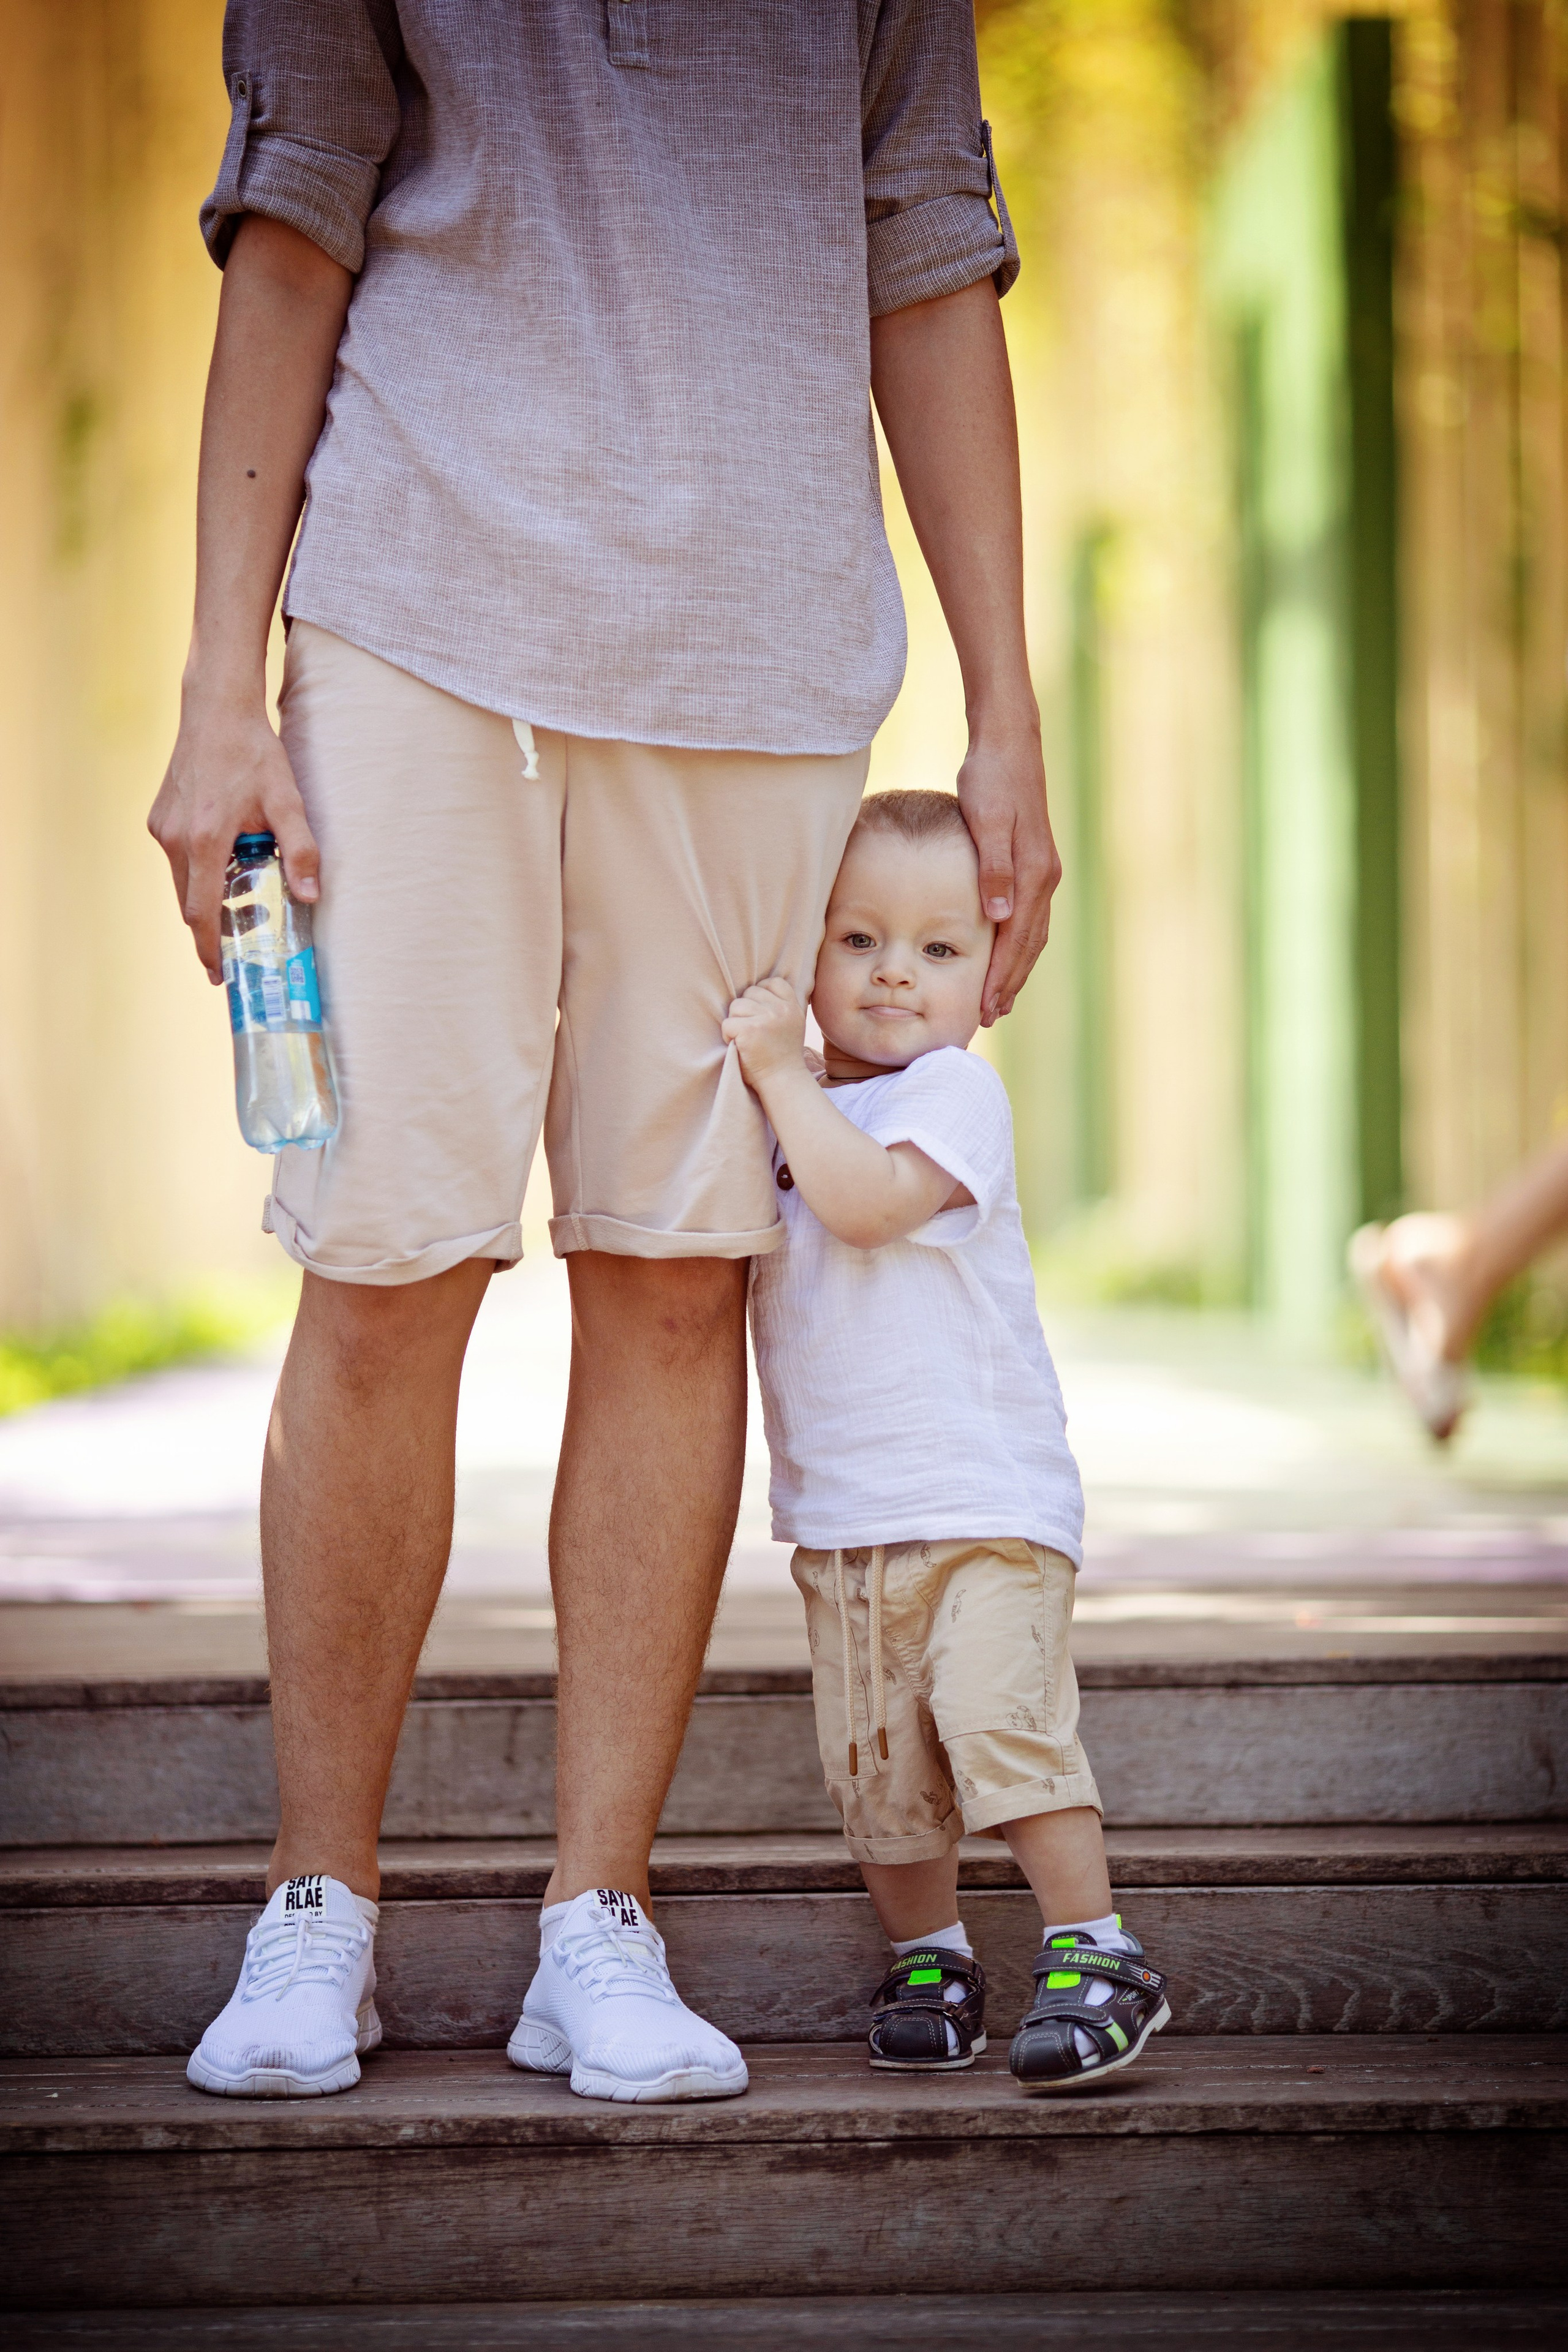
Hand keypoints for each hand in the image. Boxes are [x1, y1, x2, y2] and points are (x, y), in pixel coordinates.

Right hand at [148, 686, 318, 981]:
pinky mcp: (159, 817)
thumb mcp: (287, 802)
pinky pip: (179, 860)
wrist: (216, 709)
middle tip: (235, 953)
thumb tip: (310, 897)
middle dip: (211, 930)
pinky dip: (199, 872)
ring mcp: (162, 827)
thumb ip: (301, 851)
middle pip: (189, 903)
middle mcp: (174, 838)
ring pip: (183, 882)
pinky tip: (226, 865)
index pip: (202, 912)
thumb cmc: (254, 754)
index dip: (210, 948)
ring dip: (206, 899)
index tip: (219, 975)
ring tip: (238, 908)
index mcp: (205, 840)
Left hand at [721, 977, 808, 1091]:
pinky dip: (728, 1036)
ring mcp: (766, 1019)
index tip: (759, 1014)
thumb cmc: (782, 1055)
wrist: (783, 1081)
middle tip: (753, 1032)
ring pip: (736, 1006)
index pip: (772, 982)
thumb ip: (782, 1005)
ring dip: (735, 1022)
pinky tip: (739, 1046)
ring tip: (746, 1039)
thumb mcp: (793, 1024)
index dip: (760, 994)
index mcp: (793, 1006)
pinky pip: (727, 1023)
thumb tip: (761, 987)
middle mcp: (781, 1010)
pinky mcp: (749, 1030)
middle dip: (745, 1010)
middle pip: (749, 993)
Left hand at [957, 723, 1061, 1024]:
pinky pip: (1029, 915)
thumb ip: (993, 870)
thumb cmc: (990, 779)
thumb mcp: (986, 821)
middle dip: (1011, 982)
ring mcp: (1042, 869)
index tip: (986, 1007)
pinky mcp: (1034, 861)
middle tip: (989, 1016)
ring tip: (998, 998)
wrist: (1009, 742)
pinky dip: (1018, 943)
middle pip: (1030, 943)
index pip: (1017, 939)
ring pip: (1033, 932)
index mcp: (1033, 872)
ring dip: (1016, 967)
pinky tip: (1004, 953)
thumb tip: (999, 918)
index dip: (1002, 976)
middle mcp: (1044, 876)